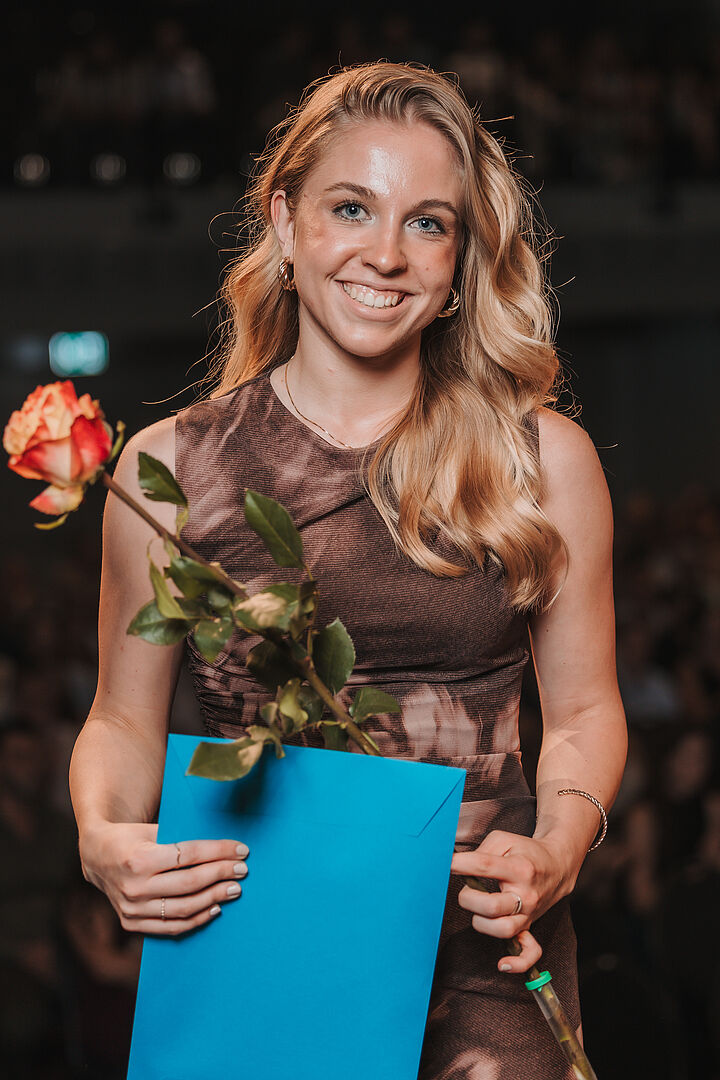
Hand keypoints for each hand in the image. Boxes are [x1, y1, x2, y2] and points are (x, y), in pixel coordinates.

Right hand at [79, 821, 249, 936]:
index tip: (241, 850)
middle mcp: (135, 886)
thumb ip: (180, 838)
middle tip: (242, 870)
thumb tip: (222, 845)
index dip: (219, 852)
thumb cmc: (129, 837)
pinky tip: (214, 908)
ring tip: (234, 889)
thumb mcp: (150, 829)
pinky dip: (196, 920)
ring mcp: (132, 908)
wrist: (95, 855)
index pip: (189, 856)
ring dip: (214, 898)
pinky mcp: (131, 923)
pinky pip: (171, 927)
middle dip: (221, 875)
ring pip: (183, 908)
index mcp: (139, 859)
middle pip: (190, 883)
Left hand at [450, 829, 571, 973]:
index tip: (447, 863)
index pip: (485, 866)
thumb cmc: (525, 852)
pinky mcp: (530, 926)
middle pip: (491, 906)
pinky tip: (502, 964)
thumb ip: (481, 851)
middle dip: (468, 897)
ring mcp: (529, 914)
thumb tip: (457, 865)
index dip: (461, 864)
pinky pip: (530, 953)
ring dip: (481, 921)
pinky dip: (517, 963)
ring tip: (478, 909)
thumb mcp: (504, 840)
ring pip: (502, 929)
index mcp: (519, 868)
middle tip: (467, 887)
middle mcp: (526, 894)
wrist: (557, 866)